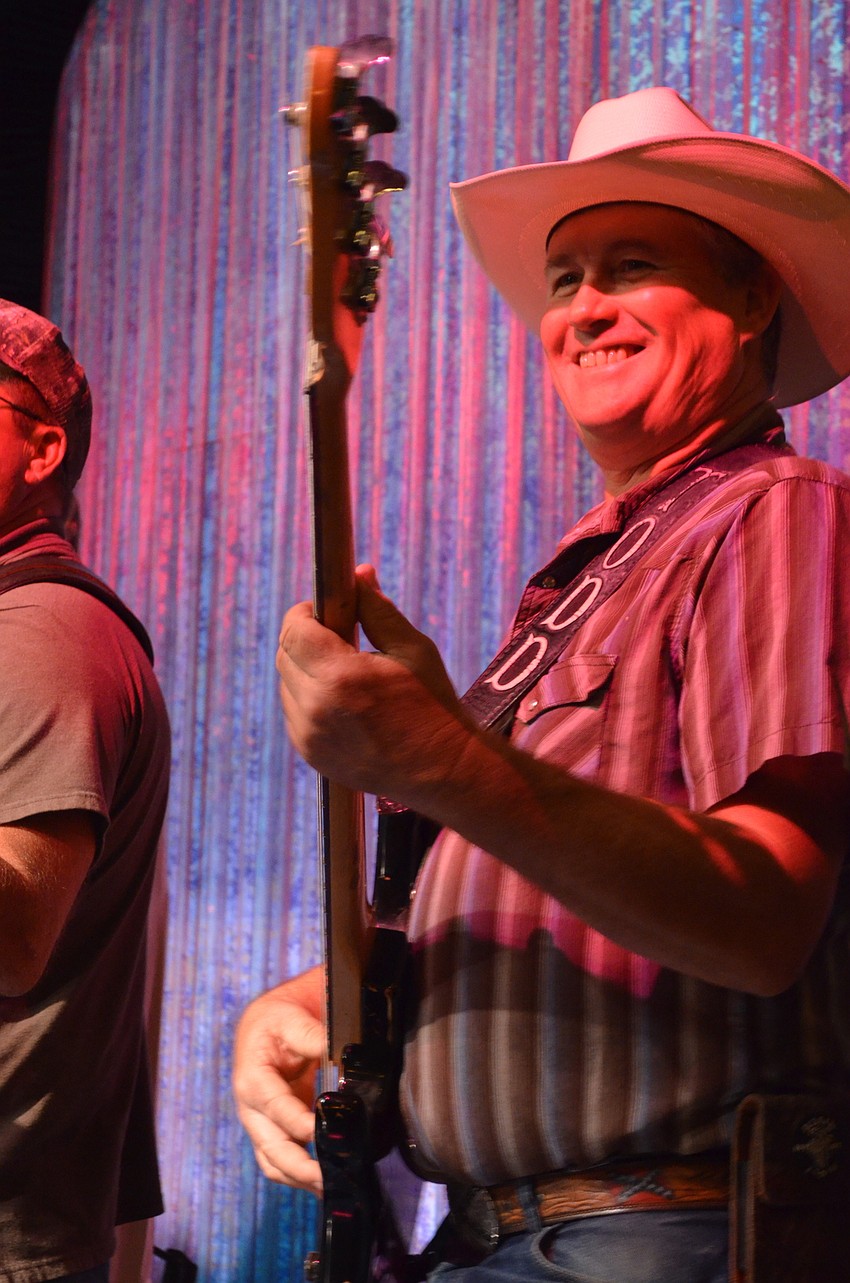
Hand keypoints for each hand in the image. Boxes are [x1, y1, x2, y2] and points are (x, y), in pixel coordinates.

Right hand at [232, 967, 325, 1193]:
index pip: (275, 1108)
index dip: (297, 1123)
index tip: (321, 1133)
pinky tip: (321, 1181)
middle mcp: (251, 1108)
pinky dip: (298, 1174)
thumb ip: (311, 1035)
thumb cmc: (276, 1019)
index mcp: (252, 1079)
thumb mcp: (290, 1018)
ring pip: (273, 1162)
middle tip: (328, 1178)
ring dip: (298, 1178)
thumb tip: (336, 1052)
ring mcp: (259, 1124)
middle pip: (271, 1147)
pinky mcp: (272, 1130)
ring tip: (329, 1187)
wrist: (266, 1024)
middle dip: (299, 1167)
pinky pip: (280, 1160)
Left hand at [277, 565, 472, 803]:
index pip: (294, 629)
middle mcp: (316, 708)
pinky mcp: (310, 754)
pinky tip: (343, 701)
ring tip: (345, 673)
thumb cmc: (432, 706)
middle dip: (305, 638)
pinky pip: (294, 713)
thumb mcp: (413, 650)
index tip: (324, 609)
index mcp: (341, 677)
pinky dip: (309, 699)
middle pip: (286, 655)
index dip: (304, 612)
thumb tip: (359, 574)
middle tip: (337, 637)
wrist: (441, 771)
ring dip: (306, 670)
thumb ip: (378, 610)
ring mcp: (309, 736)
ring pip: (287, 684)